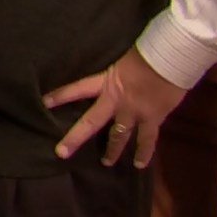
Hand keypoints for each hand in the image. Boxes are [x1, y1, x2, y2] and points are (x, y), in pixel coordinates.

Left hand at [44, 48, 189, 168]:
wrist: (173, 58)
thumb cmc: (150, 51)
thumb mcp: (126, 58)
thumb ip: (120, 70)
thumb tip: (120, 73)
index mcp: (108, 82)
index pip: (78, 89)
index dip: (61, 95)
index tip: (43, 102)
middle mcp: (116, 100)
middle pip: (91, 122)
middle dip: (75, 137)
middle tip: (61, 152)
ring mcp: (134, 112)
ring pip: (119, 136)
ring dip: (112, 150)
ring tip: (106, 162)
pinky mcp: (153, 119)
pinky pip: (147, 140)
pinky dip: (144, 153)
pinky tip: (140, 164)